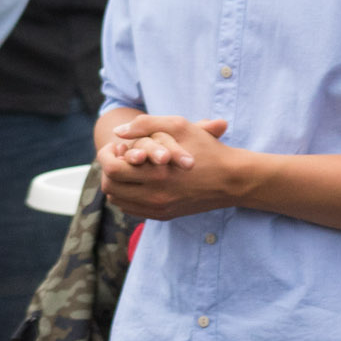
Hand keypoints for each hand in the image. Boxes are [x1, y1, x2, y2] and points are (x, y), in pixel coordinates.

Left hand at [96, 116, 245, 220]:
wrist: (232, 179)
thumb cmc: (208, 149)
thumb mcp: (180, 126)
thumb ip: (146, 124)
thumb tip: (118, 132)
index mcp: (157, 173)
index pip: (112, 169)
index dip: (107, 155)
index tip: (116, 146)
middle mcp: (155, 196)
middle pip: (110, 186)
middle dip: (108, 169)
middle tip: (119, 157)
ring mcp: (159, 208)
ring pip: (117, 200)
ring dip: (116, 183)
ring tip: (128, 169)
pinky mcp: (164, 215)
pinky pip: (131, 209)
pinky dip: (127, 196)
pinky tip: (138, 182)